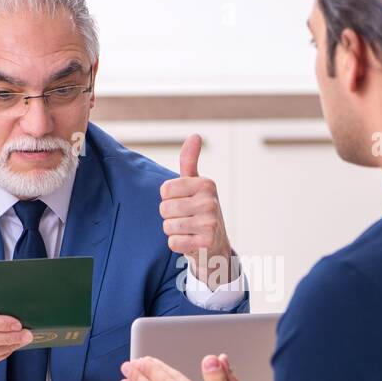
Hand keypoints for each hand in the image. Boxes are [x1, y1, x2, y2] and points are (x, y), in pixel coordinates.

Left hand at [160, 134, 236, 287]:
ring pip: (168, 226)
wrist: (216, 245)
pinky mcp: (206, 243)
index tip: (184, 202)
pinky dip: (178, 245)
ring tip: (189, 230)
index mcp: (206, 184)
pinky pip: (173, 242)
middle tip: (186, 219)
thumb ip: (190, 161)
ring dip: (174, 231)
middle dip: (170, 217)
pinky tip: (191, 242)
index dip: (169, 199)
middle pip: (164, 208)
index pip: (165, 190)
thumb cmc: (201, 211)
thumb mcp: (196, 184)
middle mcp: (210, 202)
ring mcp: (210, 223)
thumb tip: (195, 135)